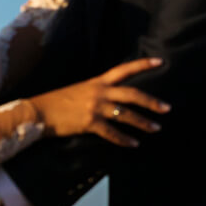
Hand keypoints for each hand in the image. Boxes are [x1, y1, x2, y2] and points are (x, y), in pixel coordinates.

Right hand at [28, 56, 170, 145]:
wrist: (38, 111)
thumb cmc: (57, 101)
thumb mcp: (79, 90)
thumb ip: (97, 93)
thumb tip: (113, 100)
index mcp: (97, 82)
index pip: (123, 70)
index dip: (142, 65)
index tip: (160, 61)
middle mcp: (99, 92)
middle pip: (132, 94)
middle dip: (152, 102)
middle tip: (167, 108)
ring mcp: (94, 107)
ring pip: (126, 114)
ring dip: (143, 123)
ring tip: (156, 128)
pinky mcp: (89, 122)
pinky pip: (112, 133)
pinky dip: (125, 140)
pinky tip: (134, 144)